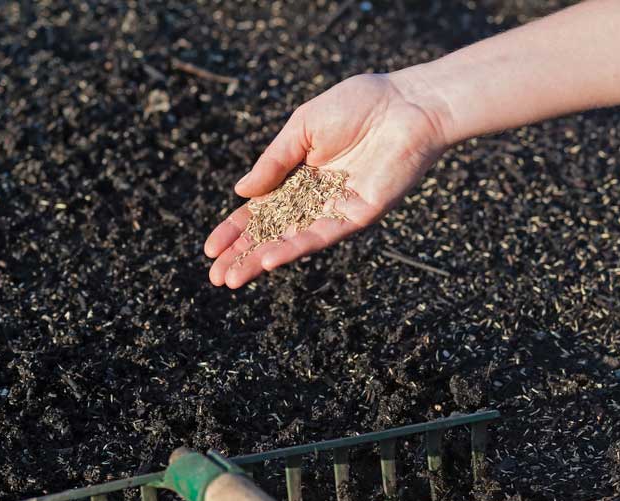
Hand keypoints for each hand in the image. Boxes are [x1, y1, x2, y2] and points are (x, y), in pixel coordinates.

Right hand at [204, 72, 452, 288]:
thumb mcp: (303, 127)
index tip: (210, 249)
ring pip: (291, 241)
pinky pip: (322, 235)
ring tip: (232, 279)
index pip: (259, 211)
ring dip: (261, 261)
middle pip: (271, 233)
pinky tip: (270, 259)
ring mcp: (335, 210)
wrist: (409, 103)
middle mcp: (314, 199)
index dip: (234, 230)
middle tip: (215, 278)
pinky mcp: (358, 215)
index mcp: (296, 177)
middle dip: (242, 256)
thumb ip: (273, 161)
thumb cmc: (359, 104)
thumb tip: (240, 192)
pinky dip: (295, 248)